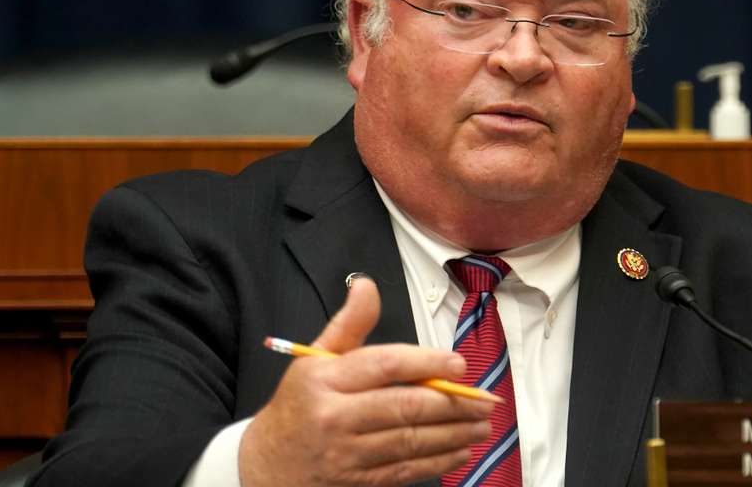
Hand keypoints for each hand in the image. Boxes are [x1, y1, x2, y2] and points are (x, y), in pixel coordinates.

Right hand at [239, 278, 492, 485]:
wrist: (266, 465)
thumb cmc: (298, 404)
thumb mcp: (314, 359)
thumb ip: (349, 324)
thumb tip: (366, 285)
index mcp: (325, 378)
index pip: (383, 365)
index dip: (426, 363)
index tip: (458, 364)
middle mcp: (334, 416)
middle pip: (404, 407)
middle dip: (452, 404)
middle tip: (485, 401)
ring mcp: (346, 454)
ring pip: (410, 442)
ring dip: (454, 434)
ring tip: (481, 424)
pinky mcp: (357, 482)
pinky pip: (405, 471)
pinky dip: (438, 462)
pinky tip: (461, 451)